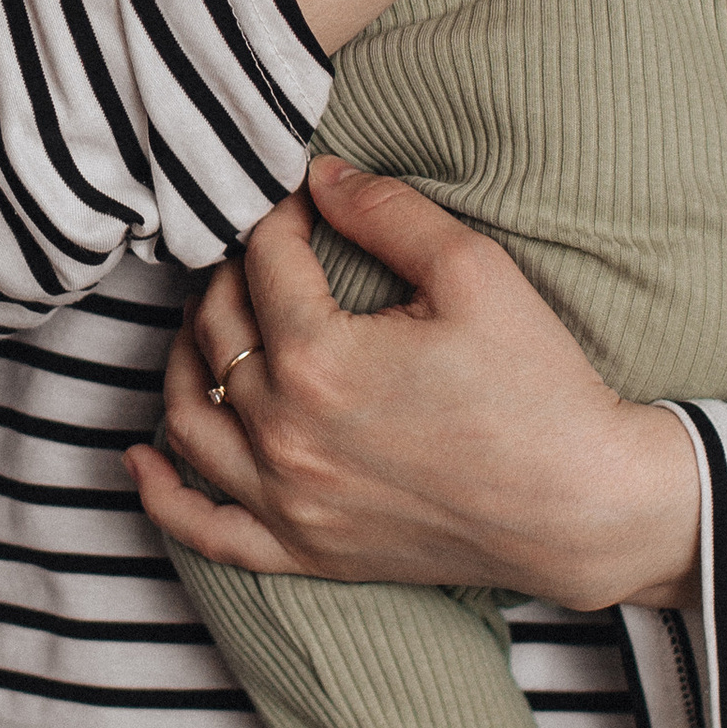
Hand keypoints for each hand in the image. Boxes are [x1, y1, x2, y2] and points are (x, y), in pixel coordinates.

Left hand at [128, 161, 702, 611]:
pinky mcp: (303, 551)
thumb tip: (320, 176)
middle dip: (230, 277)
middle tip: (262, 254)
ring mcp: (287, 500)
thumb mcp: (476, 273)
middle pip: (217, 331)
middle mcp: (283, 432)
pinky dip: (161, 492)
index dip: (278, 216)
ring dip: (182, 360)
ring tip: (206, 324)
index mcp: (318, 357)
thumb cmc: (539, 389)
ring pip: (190, 416)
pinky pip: (204, 528)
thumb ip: (388, 213)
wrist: (584, 508)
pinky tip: (143, 454)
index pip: (263, 261)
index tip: (300, 202)